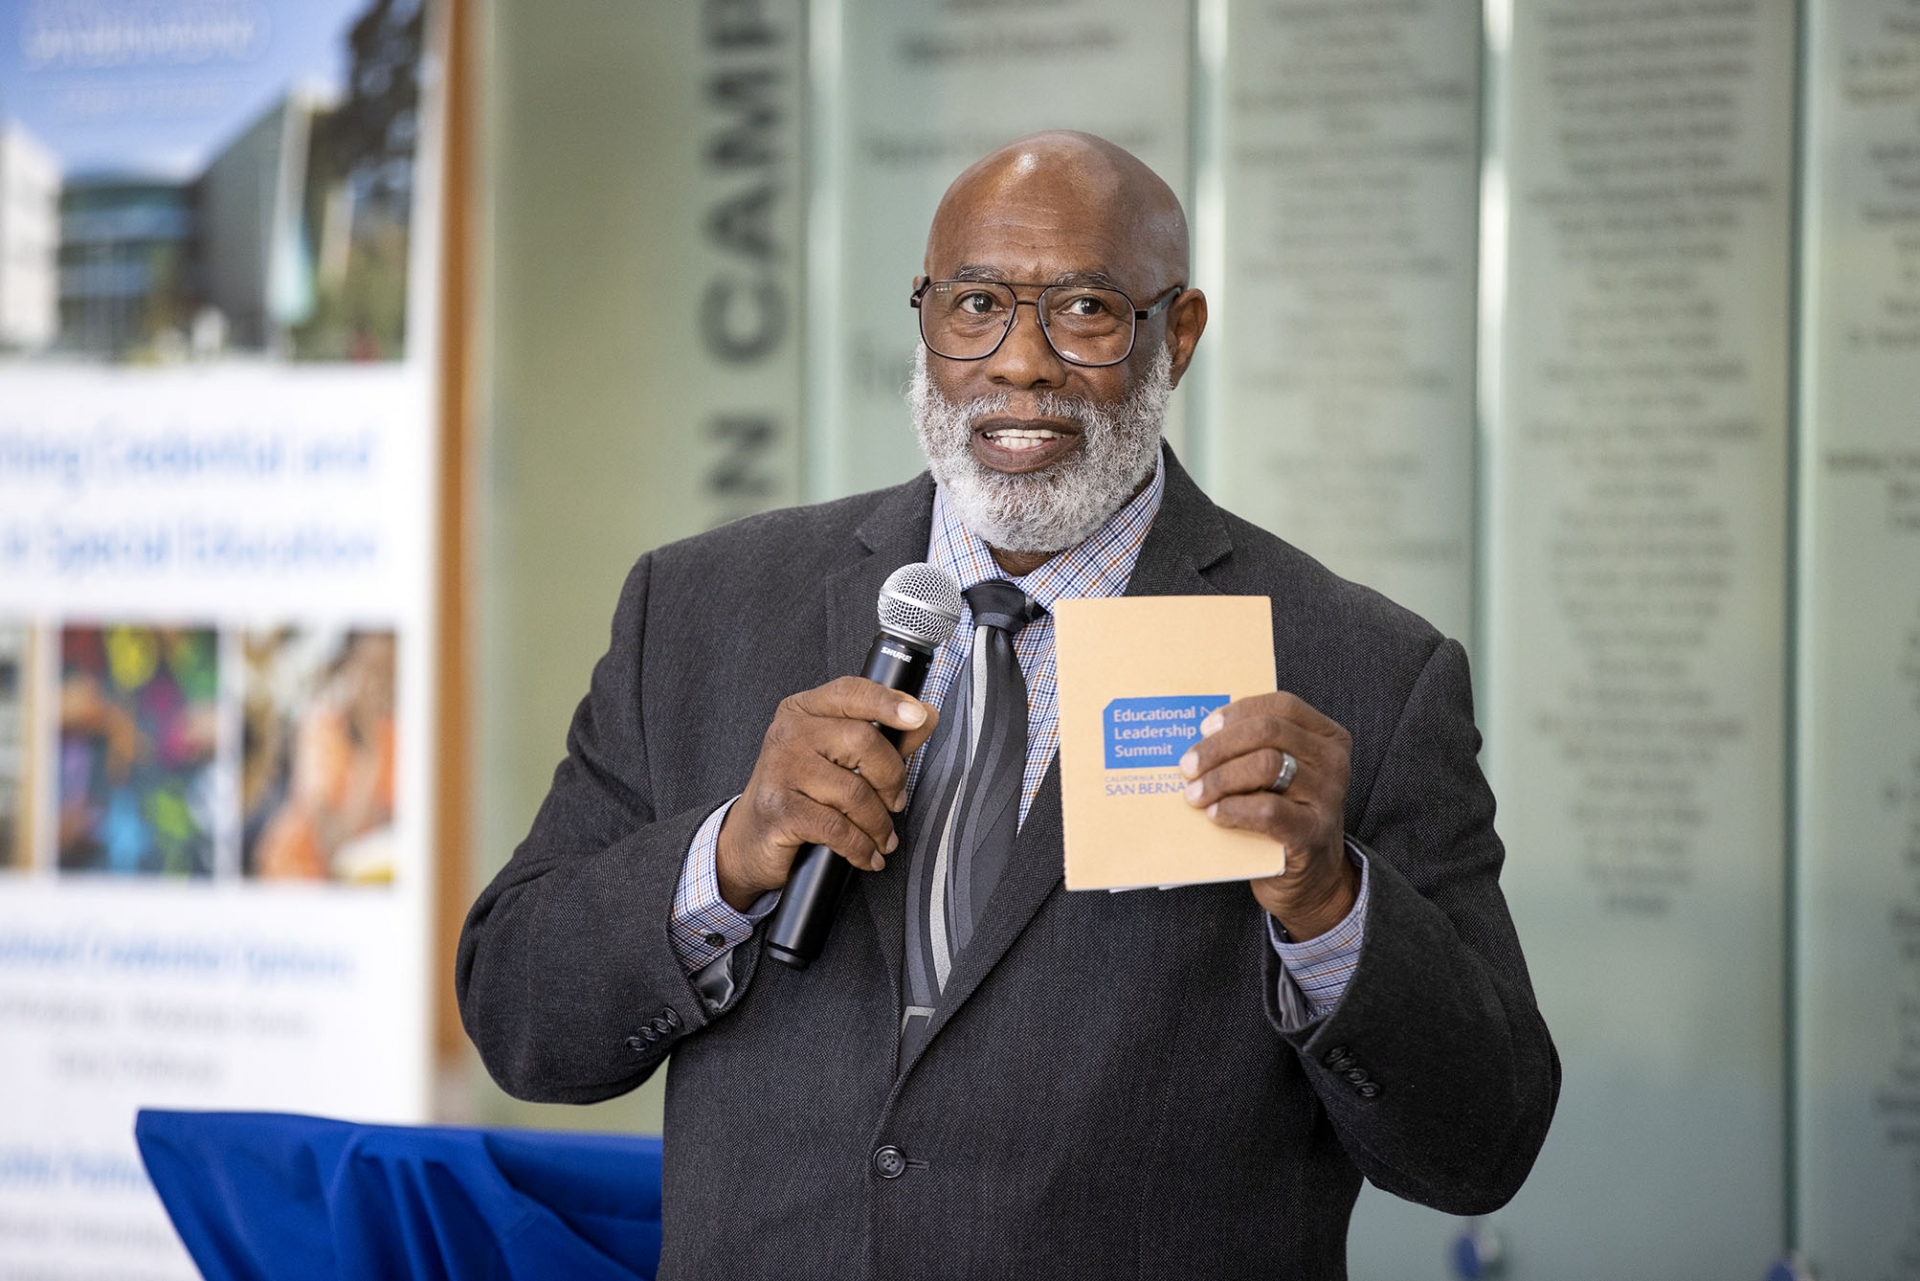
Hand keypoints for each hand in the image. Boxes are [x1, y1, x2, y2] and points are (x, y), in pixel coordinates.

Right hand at [716, 677, 939, 911]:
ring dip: (879, 823)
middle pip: (862, 741)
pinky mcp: (780, 810)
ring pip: (855, 792)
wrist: (749, 838)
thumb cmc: (799, 793)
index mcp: (803, 711)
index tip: (918, 716)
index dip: (889, 701)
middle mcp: (789, 733)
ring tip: (883, 837)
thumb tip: (926, 716)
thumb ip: (884, 736)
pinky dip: (861, 847)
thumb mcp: (837, 757)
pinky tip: (867, 855)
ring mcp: (781, 771)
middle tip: (896, 802)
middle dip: (892, 778)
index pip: (851, 692)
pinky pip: (838, 828)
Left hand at [1178, 692, 1357, 940]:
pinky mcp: (1313, 833)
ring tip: (1194, 794)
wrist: (1312, 876)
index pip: (1281, 705)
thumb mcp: (1279, 776)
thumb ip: (1253, 751)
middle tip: (1188, 765)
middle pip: (1269, 732)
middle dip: (1219, 746)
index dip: (1238, 712)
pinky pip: (1268, 811)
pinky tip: (1214, 815)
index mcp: (1325, 737)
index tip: (1204, 728)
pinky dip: (1233, 809)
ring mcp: (1328, 797)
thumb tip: (1197, 737)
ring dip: (1220, 778)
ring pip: (1267, 765)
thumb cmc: (1284, 815)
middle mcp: (1333, 762)